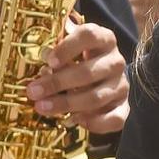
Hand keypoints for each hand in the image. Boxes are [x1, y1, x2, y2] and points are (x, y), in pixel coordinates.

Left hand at [27, 19, 127, 134]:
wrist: (104, 78)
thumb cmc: (80, 61)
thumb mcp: (70, 52)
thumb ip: (57, 57)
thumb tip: (42, 68)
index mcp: (104, 39)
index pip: (89, 35)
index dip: (68, 47)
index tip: (48, 60)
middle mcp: (116, 61)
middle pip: (89, 72)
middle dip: (57, 83)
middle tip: (33, 91)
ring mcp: (122, 85)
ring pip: (96, 97)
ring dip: (67, 104)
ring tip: (43, 107)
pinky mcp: (125, 106)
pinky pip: (114, 119)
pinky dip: (94, 123)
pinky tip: (74, 121)